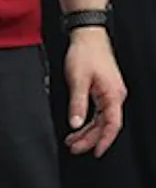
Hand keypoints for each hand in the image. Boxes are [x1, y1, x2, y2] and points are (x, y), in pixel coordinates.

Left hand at [64, 27, 124, 156]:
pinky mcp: (104, 90)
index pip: (112, 125)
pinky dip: (88, 120)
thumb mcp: (77, 79)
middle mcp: (115, 96)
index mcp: (113, 95)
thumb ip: (77, 103)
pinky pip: (98, 111)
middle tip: (74, 148)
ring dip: (87, 130)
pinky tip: (78, 126)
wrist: (87, 35)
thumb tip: (75, 124)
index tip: (95, 152)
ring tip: (72, 140)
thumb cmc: (85, 53)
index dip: (104, 141)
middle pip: (105, 125)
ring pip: (101, 119)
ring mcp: (110, 93)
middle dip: (90, 138)